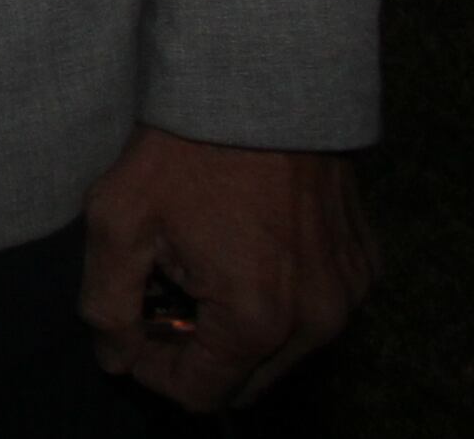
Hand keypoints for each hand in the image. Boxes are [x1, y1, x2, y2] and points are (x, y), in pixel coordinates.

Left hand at [78, 127, 375, 409]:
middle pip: (245, 381)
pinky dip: (279, 299)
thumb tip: (114, 358)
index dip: (153, 368)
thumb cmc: (186, 146)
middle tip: (162, 292)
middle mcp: (318, 320)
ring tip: (199, 265)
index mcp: (257, 320)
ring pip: (283, 351)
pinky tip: (244, 247)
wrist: (262, 80)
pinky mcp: (366, 264)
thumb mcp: (119, 219)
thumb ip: (107, 303)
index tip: (131, 323)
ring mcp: (350, 293)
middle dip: (196, 352)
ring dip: (238, 329)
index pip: (200, 394)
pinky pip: (316, 309)